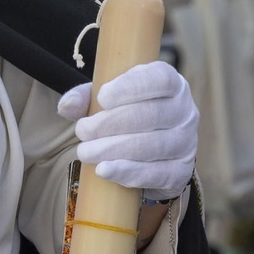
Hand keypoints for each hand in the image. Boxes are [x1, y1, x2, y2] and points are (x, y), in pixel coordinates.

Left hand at [57, 60, 196, 201]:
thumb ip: (85, 97)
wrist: (147, 151)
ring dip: (113, 149)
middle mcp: (185, 111)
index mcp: (171, 83)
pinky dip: (128, 173)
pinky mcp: (181, 172)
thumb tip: (67, 106)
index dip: (130, 87)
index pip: (158, 79)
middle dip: (109, 124)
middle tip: (82, 131)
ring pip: (151, 145)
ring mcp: (186, 143)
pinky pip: (157, 174)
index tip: (102, 97)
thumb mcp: (105, 98)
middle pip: (149, 115)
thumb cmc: (124, 112)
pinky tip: (104, 170)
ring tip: (85, 152)